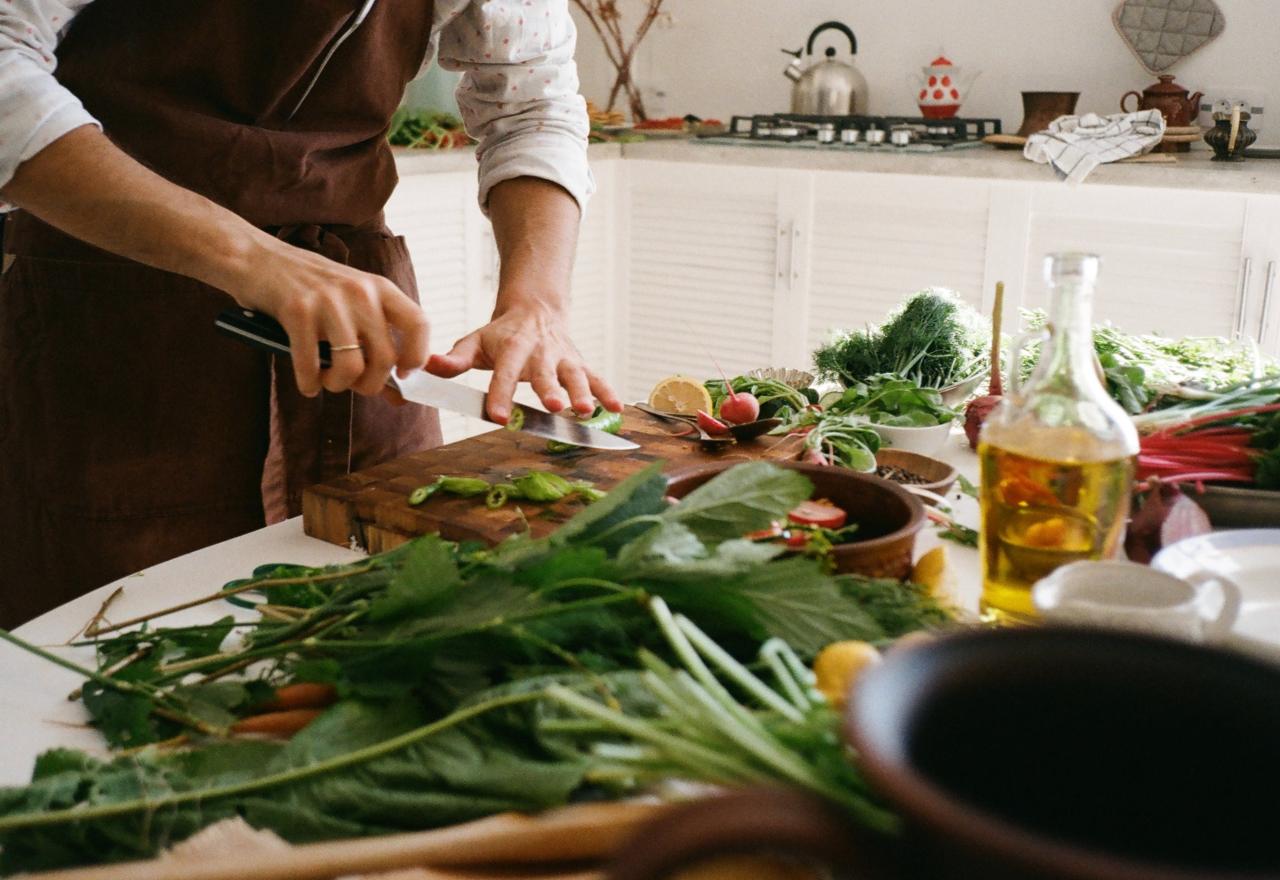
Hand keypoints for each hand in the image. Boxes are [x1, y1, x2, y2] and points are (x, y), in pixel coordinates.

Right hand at [228, 238, 430, 397]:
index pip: (419, 324)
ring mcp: (329, 300)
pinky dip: (309, 383)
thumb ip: (375, 341)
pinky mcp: (297, 311)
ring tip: (327, 381)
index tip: (402, 374)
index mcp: (380, 287)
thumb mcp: (351, 302)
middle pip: (385, 358)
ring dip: (338, 385)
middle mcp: (360, 291)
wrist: (258, 258)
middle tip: (353, 384)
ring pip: (351, 367)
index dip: (417, 357)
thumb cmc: (309, 289)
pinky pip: (310, 366)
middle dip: (370, 384)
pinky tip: (307, 382)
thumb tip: (399, 396)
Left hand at [426, 302, 621, 423]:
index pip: (504, 373)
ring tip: (586, 411)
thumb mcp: (475, 341)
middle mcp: (540, 353)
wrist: (536, 309)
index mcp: (511, 348)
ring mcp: (564, 358)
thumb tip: (428, 367)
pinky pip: (597, 378)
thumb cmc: (501, 333)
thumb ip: (455, 358)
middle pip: (546, 373)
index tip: (497, 416)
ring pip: (576, 375)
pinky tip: (617, 410)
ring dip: (583, 393)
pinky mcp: (580, 363)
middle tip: (554, 407)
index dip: (500, 394)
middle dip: (550, 390)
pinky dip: (608, 392)